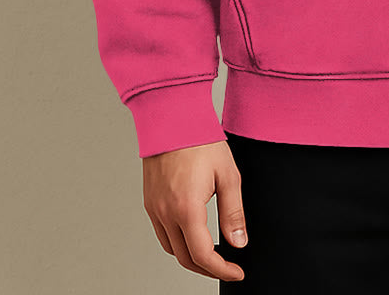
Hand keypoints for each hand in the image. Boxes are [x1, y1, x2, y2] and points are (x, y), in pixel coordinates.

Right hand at [142, 139, 247, 280]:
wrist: (172, 117)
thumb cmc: (201, 140)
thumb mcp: (228, 174)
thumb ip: (233, 212)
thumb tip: (239, 243)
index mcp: (187, 208)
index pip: (203, 255)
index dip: (222, 270)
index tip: (237, 271)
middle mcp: (165, 213)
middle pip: (185, 258)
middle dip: (208, 268)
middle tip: (228, 266)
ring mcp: (154, 208)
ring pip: (171, 248)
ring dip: (191, 257)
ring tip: (213, 254)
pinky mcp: (149, 202)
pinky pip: (161, 233)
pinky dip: (177, 242)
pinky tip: (192, 235)